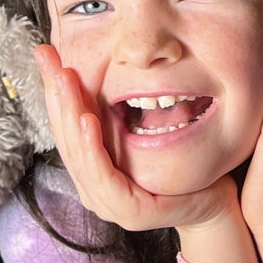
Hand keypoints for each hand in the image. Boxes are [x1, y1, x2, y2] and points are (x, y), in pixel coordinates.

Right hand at [34, 45, 257, 262]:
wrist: (216, 203)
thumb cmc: (183, 168)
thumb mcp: (146, 131)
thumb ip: (123, 111)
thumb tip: (110, 65)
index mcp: (92, 168)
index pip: (67, 123)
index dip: (54, 88)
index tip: (45, 51)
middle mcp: (92, 186)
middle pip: (66, 135)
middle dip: (56, 93)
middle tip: (48, 56)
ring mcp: (107, 203)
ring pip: (79, 152)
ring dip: (69, 113)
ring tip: (65, 80)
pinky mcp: (128, 211)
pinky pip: (103, 175)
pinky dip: (93, 147)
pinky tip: (88, 118)